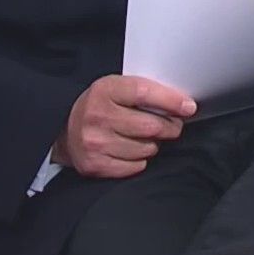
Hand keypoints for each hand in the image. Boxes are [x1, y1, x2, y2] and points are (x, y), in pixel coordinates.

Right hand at [54, 75, 195, 179]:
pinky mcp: (96, 165)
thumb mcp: (116, 88)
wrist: (64, 130)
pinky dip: (140, 160)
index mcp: (105, 90)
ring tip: (145, 138)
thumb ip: (144, 92)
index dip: (171, 101)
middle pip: (151, 126)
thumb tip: (182, 104)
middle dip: (170, 127)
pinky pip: (136, 166)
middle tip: (173, 126)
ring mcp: (95, 143)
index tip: (189, 107)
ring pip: (146, 149)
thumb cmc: (100, 106)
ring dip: (153, 145)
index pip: (144, 93)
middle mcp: (98, 116)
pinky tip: (132, 150)